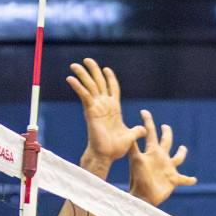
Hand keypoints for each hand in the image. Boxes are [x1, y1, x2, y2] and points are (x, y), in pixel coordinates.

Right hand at [66, 58, 143, 173]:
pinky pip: (84, 96)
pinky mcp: (90, 111)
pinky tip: (71, 78)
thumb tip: (144, 129)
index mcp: (114, 109)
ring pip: (90, 86)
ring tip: (75, 64)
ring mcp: (97, 107)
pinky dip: (78, 87)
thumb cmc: (116, 148)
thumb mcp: (130, 136)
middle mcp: (104, 105)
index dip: (110, 78)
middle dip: (93, 71)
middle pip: (99, 83)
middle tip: (86, 59)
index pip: (113, 89)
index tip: (106, 69)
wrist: (106, 155)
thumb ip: (137, 130)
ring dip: (83, 75)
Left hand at [128, 109, 195, 206]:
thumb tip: (132, 131)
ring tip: (183, 148)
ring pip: (177, 158)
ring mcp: (168, 168)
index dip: (148, 122)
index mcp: (152, 151)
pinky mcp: (173, 180)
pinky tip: (194, 179)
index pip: (150, 133)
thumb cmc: (137, 179)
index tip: (144, 111)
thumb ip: (134, 146)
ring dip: (181, 153)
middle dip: (167, 133)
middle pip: (166, 142)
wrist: (142, 197)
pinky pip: (184, 179)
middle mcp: (161, 158)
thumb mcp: (135, 159)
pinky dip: (189, 179)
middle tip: (166, 127)